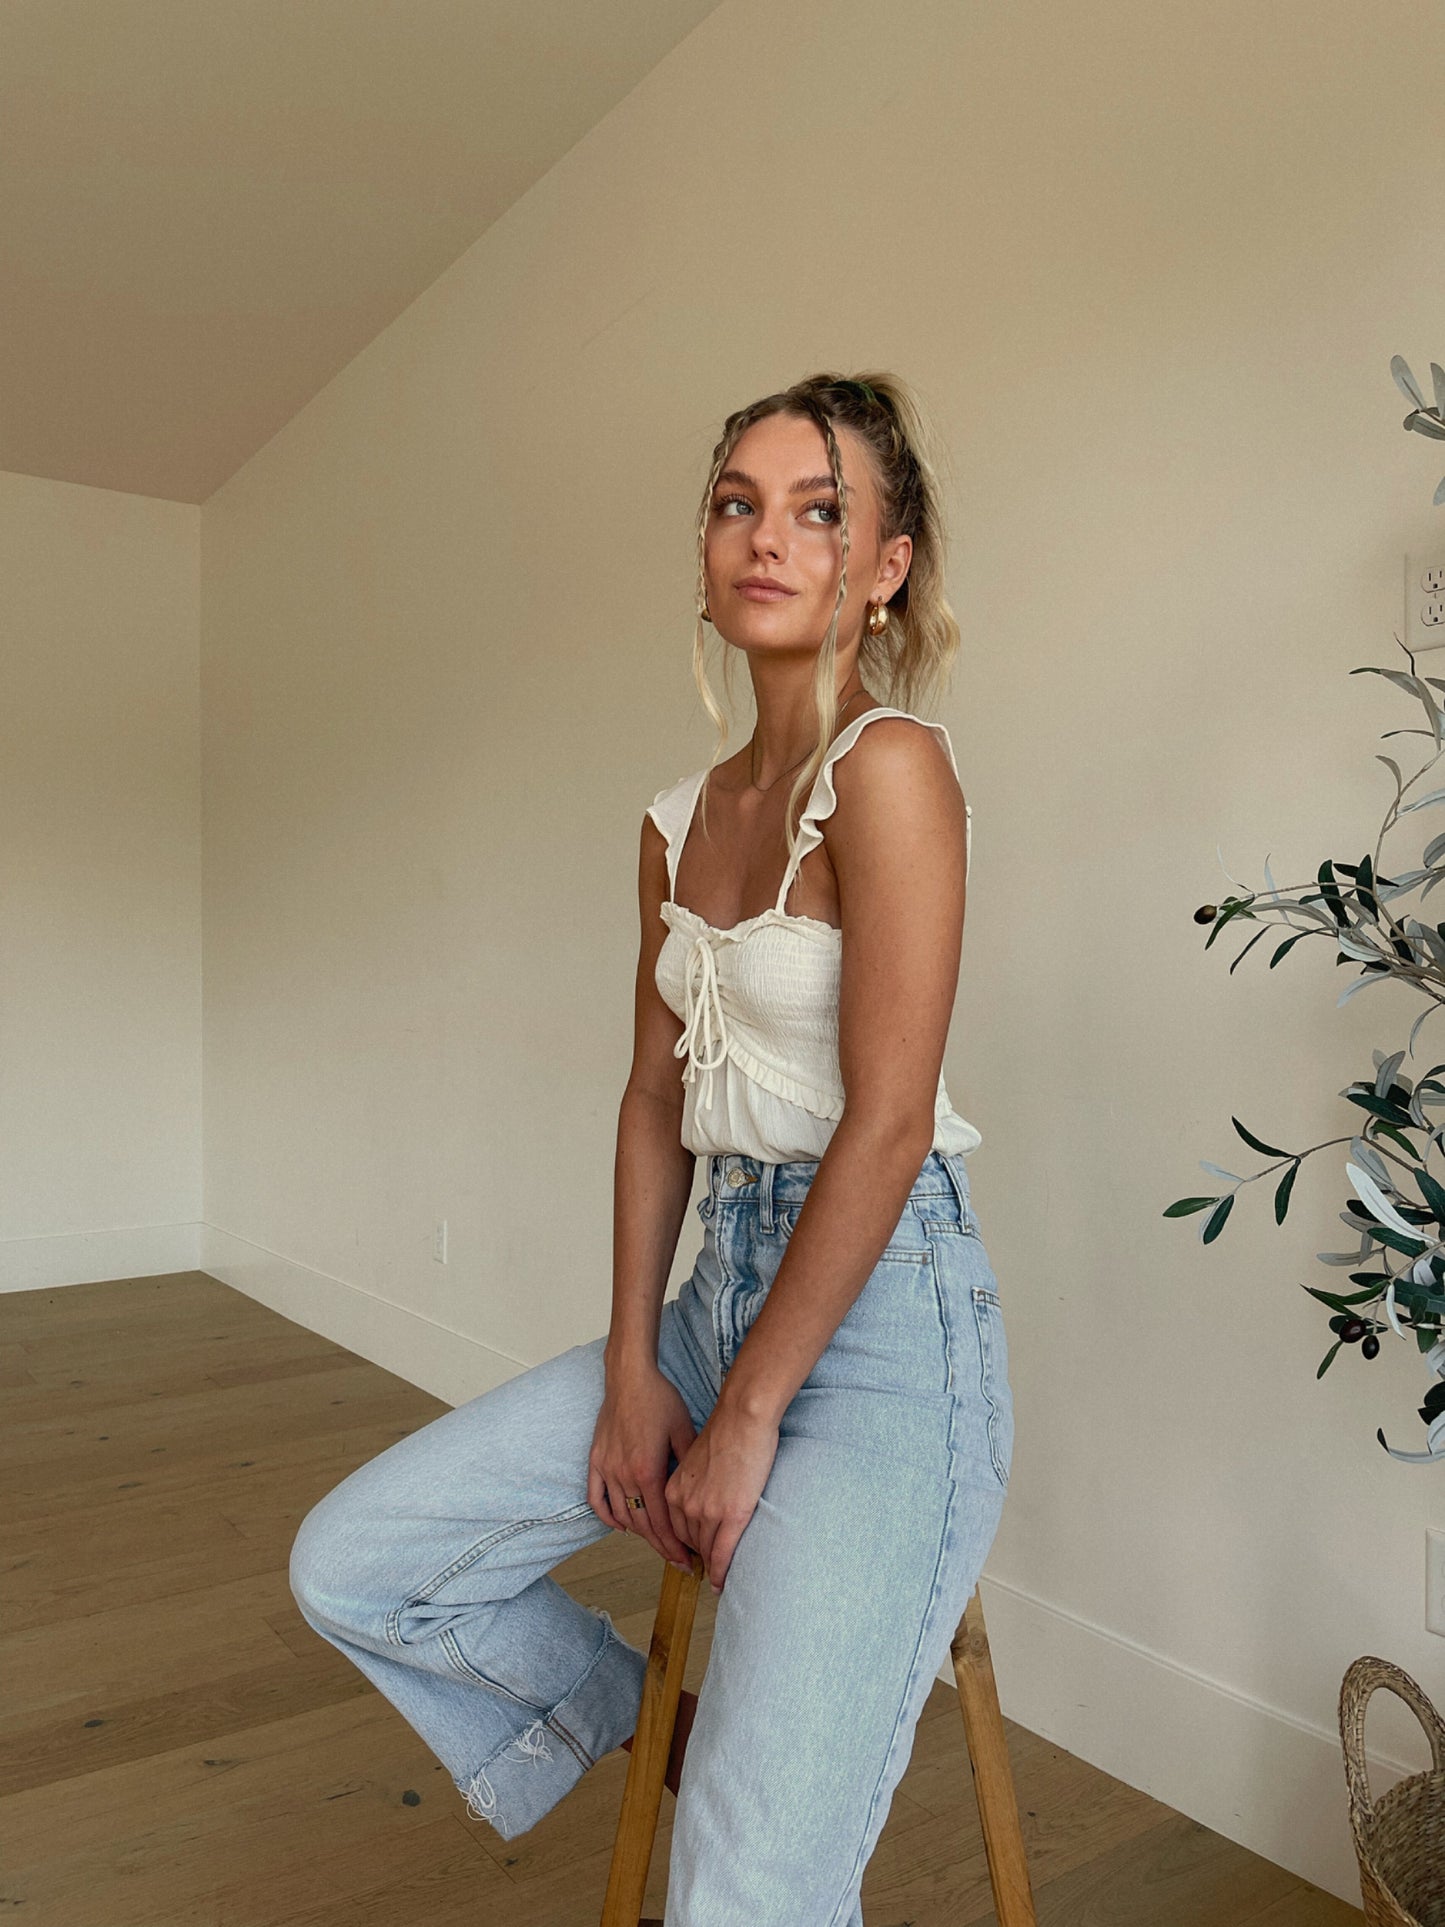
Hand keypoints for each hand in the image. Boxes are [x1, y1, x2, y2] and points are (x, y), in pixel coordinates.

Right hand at [589, 1359, 698, 1571]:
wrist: (630, 1377)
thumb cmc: (660, 1400)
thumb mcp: (684, 1430)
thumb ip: (689, 1465)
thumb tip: (700, 1494)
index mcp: (649, 1471)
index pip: (662, 1522)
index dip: (675, 1545)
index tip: (688, 1561)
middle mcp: (625, 1475)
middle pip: (643, 1525)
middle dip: (661, 1547)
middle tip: (678, 1561)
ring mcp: (607, 1469)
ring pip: (622, 1515)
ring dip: (639, 1535)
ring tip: (656, 1545)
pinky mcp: (596, 1461)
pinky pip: (597, 1498)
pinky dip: (608, 1516)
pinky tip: (621, 1526)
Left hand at [665, 1403, 779, 1593]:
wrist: (742, 1418)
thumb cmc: (725, 1430)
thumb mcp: (695, 1458)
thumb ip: (693, 1480)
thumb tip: (701, 1492)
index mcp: (673, 1489)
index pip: (675, 1527)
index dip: (685, 1544)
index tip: (690, 1555)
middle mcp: (684, 1503)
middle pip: (690, 1541)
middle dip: (699, 1555)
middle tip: (707, 1567)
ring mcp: (707, 1511)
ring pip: (706, 1549)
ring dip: (711, 1565)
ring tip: (718, 1576)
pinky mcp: (731, 1515)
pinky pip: (722, 1552)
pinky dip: (720, 1571)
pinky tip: (720, 1582)